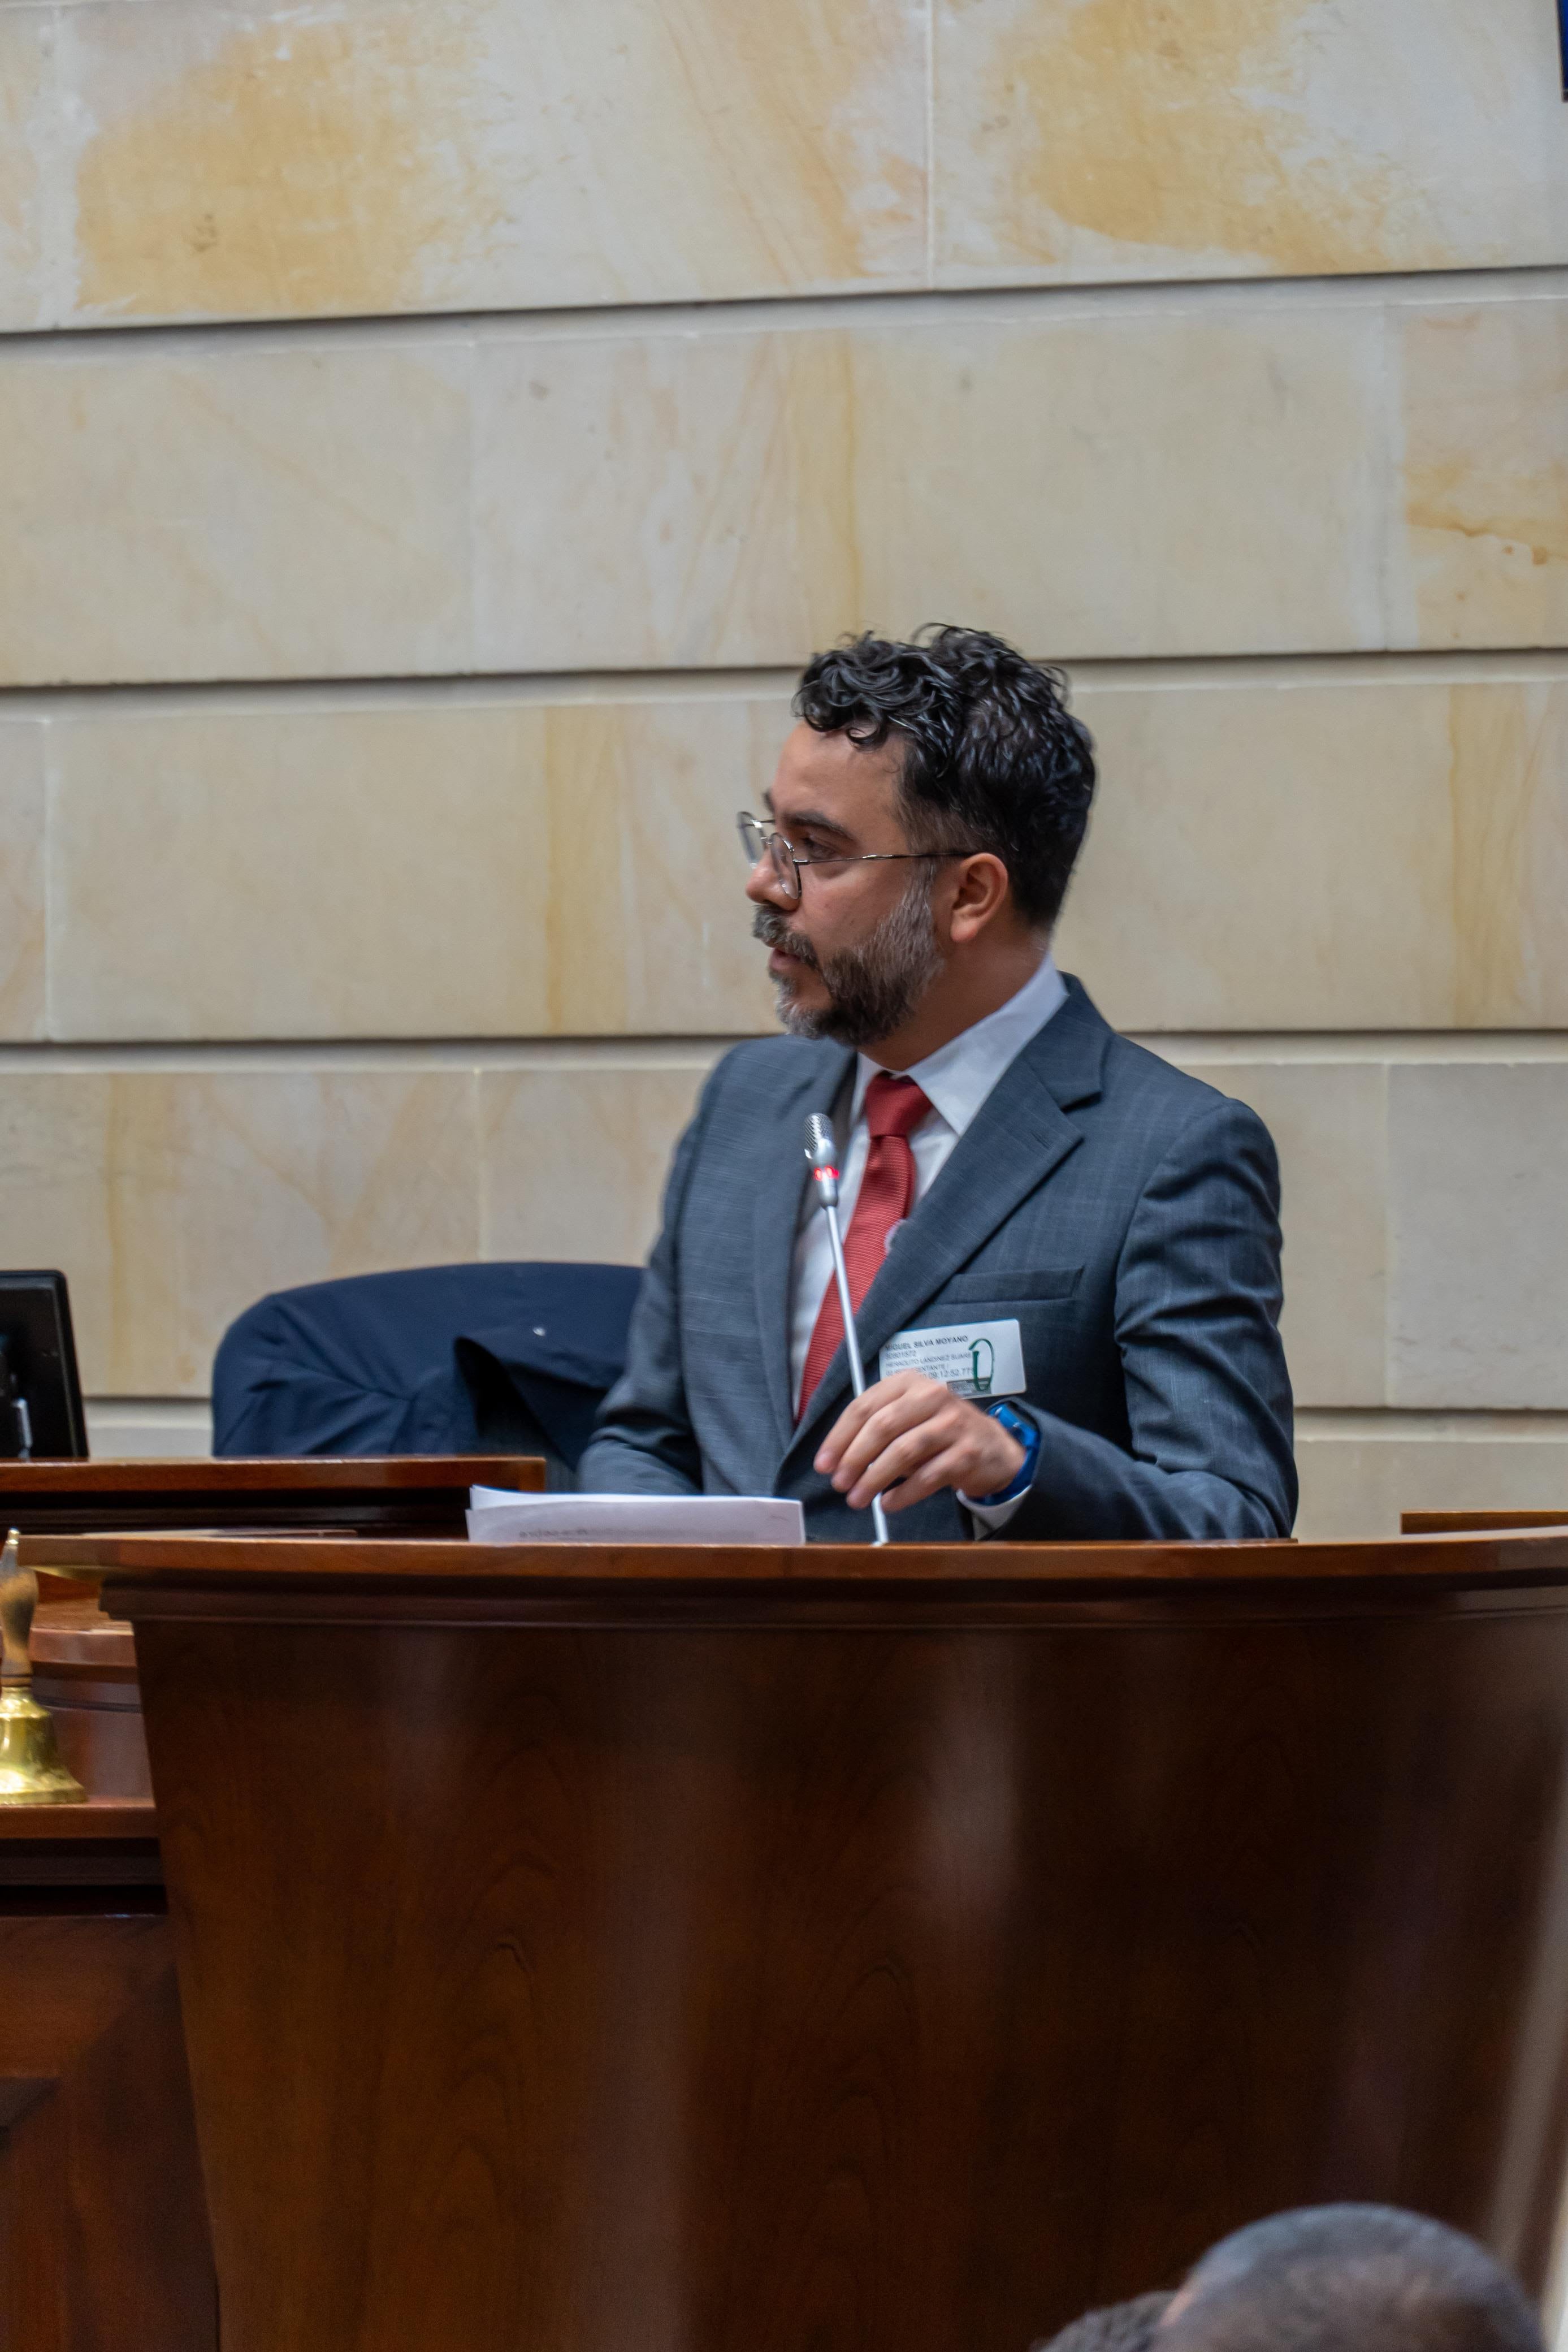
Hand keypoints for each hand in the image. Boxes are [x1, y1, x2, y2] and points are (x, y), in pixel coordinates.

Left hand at [814, 1372, 1026, 1514]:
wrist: (993, 1448)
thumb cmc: (939, 1433)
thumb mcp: (908, 1418)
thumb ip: (876, 1430)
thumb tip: (836, 1460)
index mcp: (909, 1383)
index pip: (864, 1406)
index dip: (839, 1437)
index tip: (823, 1464)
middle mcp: (932, 1396)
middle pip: (882, 1426)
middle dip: (854, 1458)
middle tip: (839, 1484)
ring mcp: (952, 1423)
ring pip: (904, 1451)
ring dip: (874, 1479)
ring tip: (858, 1499)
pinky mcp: (967, 1452)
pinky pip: (928, 1476)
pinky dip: (904, 1493)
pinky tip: (888, 1503)